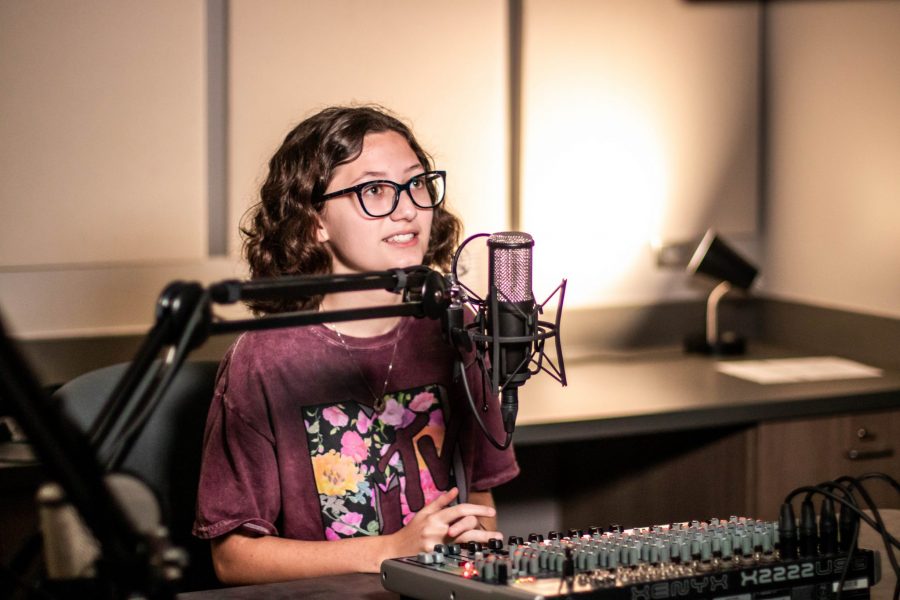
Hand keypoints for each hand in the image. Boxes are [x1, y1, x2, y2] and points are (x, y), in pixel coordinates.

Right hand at [384, 487, 502, 556]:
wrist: (395, 549)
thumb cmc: (411, 531)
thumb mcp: (424, 512)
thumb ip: (440, 501)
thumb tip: (454, 490)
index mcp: (435, 517)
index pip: (460, 509)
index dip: (477, 509)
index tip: (490, 511)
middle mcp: (437, 530)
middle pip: (465, 526)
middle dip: (483, 529)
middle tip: (496, 534)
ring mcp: (438, 544)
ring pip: (464, 540)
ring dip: (481, 540)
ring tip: (493, 541)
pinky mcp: (437, 556)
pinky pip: (456, 552)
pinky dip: (468, 551)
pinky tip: (478, 551)